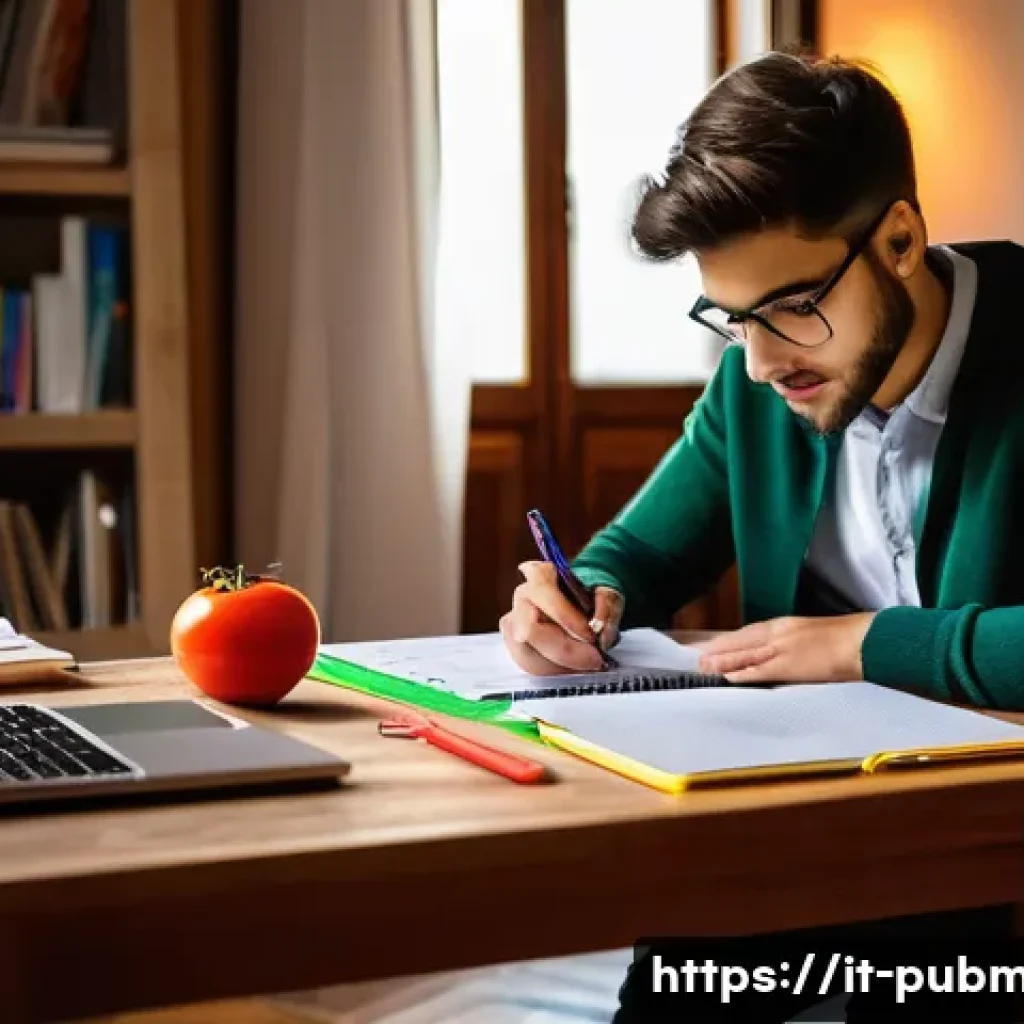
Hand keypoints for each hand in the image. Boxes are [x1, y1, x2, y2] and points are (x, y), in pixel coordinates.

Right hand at [499, 561, 623, 674]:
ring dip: (561, 666)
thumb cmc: (591, 596)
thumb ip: (607, 609)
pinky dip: (555, 671)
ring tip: (585, 663)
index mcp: (540, 574)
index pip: (543, 594)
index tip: (590, 635)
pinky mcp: (516, 645)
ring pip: (528, 655)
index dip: (565, 617)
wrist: (583, 605)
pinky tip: (572, 666)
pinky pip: (530, 666)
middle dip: (565, 651)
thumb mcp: (608, 593)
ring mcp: (515, 622)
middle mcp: (522, 597)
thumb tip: (601, 632)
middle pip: (530, 631)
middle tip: (594, 659)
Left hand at [694, 613, 875, 684]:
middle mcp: (778, 633)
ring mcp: (782, 648)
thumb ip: (792, 643)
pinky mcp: (790, 664)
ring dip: (721, 660)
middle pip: (740, 641)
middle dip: (716, 648)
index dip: (726, 640)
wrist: (865, 640)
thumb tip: (776, 653)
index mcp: (784, 625)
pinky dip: (742, 673)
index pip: (748, 633)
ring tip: (701, 665)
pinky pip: (760, 670)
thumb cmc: (846, 639)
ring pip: (744, 654)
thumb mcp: (812, 636)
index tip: (707, 645)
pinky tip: (726, 677)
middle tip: (693, 655)